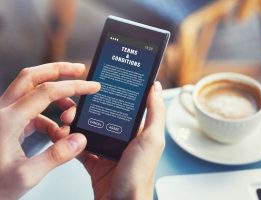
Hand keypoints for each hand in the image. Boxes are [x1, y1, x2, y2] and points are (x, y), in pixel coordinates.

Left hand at [0, 63, 99, 199]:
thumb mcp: (26, 176)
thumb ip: (56, 156)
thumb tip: (79, 139)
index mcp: (7, 120)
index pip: (46, 91)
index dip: (73, 86)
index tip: (92, 87)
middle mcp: (3, 111)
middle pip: (32, 76)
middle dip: (59, 70)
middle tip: (79, 70)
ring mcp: (4, 116)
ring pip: (32, 91)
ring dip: (56, 98)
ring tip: (71, 115)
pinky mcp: (7, 123)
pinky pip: (32, 111)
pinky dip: (49, 117)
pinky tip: (57, 133)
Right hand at [78, 82, 164, 199]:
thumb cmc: (139, 176)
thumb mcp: (152, 140)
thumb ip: (155, 113)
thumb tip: (156, 88)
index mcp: (138, 131)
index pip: (122, 107)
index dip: (109, 96)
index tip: (95, 87)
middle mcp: (123, 139)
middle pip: (102, 116)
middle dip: (86, 109)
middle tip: (75, 107)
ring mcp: (108, 150)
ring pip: (89, 130)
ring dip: (76, 123)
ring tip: (67, 120)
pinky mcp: (95, 161)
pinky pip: (80, 147)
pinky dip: (70, 141)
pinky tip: (64, 135)